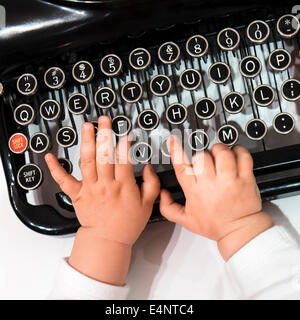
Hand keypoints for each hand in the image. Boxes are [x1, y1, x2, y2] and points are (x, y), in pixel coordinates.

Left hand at [45, 116, 159, 284]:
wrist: (108, 240)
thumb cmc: (127, 224)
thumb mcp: (147, 205)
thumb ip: (151, 185)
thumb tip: (148, 167)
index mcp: (124, 186)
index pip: (124, 160)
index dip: (124, 144)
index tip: (125, 133)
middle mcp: (106, 185)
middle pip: (105, 156)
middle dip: (104, 135)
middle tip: (104, 120)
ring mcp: (90, 188)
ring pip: (87, 162)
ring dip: (86, 142)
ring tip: (86, 127)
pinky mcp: (77, 194)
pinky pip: (64, 181)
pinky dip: (56, 168)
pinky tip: (50, 156)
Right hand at [160, 136, 272, 260]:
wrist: (239, 231)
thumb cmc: (214, 225)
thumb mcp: (186, 220)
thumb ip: (168, 208)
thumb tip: (163, 193)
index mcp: (195, 191)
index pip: (182, 166)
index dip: (176, 150)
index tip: (173, 140)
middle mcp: (211, 183)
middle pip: (202, 156)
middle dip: (202, 156)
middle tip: (205, 162)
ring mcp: (230, 179)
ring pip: (222, 152)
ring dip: (219, 150)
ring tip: (219, 156)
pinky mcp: (245, 178)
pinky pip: (242, 156)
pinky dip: (238, 151)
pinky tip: (235, 155)